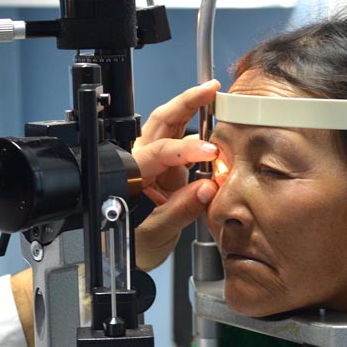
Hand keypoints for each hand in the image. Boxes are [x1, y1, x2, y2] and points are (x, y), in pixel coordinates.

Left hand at [133, 80, 220, 270]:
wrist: (127, 257)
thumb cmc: (131, 246)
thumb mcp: (155, 233)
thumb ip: (181, 211)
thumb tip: (207, 189)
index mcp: (132, 174)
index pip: (162, 151)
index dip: (188, 149)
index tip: (212, 151)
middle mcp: (142, 162)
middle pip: (163, 121)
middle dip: (187, 101)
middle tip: (212, 89)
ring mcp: (157, 165)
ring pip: (173, 128)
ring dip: (194, 110)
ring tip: (216, 98)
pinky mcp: (171, 172)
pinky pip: (188, 148)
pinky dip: (204, 138)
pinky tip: (219, 134)